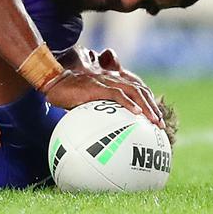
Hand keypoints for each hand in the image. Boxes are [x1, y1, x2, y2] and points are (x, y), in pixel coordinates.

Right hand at [44, 67, 162, 126]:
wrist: (53, 82)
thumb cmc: (66, 94)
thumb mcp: (85, 103)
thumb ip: (97, 111)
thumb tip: (102, 133)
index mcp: (111, 83)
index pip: (137, 89)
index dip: (149, 102)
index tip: (155, 118)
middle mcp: (112, 80)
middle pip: (141, 90)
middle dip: (153, 107)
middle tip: (160, 125)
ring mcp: (106, 82)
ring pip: (134, 92)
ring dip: (146, 107)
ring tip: (154, 121)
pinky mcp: (98, 86)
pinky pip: (118, 95)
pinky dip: (129, 104)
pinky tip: (137, 114)